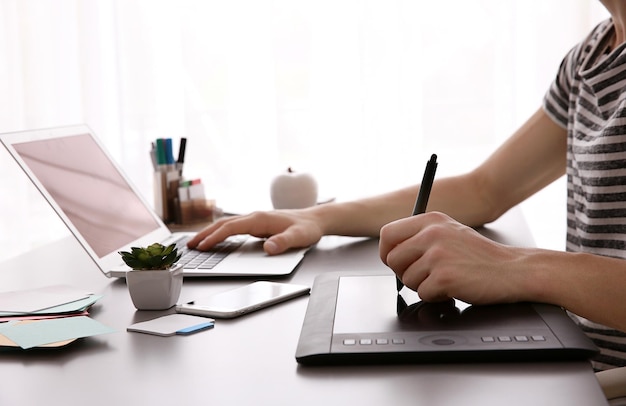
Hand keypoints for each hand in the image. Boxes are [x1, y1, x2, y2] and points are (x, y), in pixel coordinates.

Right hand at [186, 209, 323, 254]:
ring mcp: (255, 220)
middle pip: (224, 224)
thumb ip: (284, 242)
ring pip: (227, 225)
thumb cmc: (307, 228)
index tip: (203, 246)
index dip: (215, 237)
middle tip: (189, 246)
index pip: (231, 227)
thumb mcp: (299, 237)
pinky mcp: (257, 225)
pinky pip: (234, 228)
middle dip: (205, 234)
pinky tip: (216, 240)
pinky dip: (221, 233)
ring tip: (196, 244)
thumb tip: (268, 248)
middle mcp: (255, 217)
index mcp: (260, 219)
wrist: (316, 219)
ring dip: (211, 233)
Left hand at [379, 211, 525, 304]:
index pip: (388, 234)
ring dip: (423, 286)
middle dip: (404, 273)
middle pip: (392, 260)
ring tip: (445, 279)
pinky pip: (423, 294)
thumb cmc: (480, 256)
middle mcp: (432, 233)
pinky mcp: (444, 277)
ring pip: (406, 280)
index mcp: (430, 220)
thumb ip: (421, 236)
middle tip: (425, 275)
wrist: (513, 270)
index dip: (387, 252)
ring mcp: (438, 255)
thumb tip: (391, 251)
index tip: (395, 261)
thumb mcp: (449, 232)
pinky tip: (453, 288)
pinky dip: (436, 297)